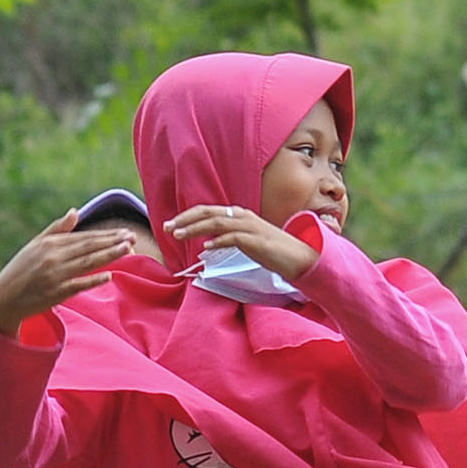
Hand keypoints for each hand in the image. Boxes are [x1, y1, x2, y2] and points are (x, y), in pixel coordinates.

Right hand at [0, 211, 148, 334]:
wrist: (4, 298)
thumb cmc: (20, 270)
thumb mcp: (35, 245)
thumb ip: (57, 229)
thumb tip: (75, 211)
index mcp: (49, 244)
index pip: (84, 237)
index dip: (105, 235)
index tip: (124, 232)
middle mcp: (53, 257)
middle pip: (89, 247)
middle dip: (112, 242)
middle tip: (133, 238)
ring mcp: (55, 275)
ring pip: (88, 263)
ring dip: (109, 255)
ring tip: (128, 249)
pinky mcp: (55, 293)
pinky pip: (78, 285)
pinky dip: (93, 280)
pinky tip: (109, 275)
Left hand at [161, 201, 314, 279]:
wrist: (299, 256)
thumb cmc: (272, 250)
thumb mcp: (246, 240)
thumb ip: (227, 237)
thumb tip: (207, 242)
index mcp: (239, 215)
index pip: (208, 211)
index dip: (187, 216)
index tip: (170, 225)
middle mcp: (243, 216)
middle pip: (208, 213)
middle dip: (185, 220)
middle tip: (167, 228)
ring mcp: (250, 227)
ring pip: (217, 223)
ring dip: (195, 228)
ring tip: (178, 235)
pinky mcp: (257, 241)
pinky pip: (234, 238)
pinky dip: (218, 241)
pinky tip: (206, 247)